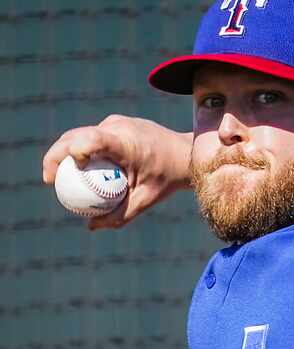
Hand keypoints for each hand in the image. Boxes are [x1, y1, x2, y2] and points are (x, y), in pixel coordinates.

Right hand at [42, 114, 191, 229]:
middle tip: (49, 180)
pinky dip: (82, 150)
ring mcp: (116, 122)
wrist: (188, 153)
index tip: (60, 174)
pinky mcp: (116, 123)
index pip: (90, 140)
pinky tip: (80, 170)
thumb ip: (120, 214)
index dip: (70, 152)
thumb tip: (92, 226)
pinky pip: (92, 135)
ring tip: (59, 176)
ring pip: (80, 133)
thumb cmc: (169, 177)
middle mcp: (118, 127)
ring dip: (67, 152)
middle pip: (75, 135)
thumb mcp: (147, 199)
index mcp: (126, 142)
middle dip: (55, 155)